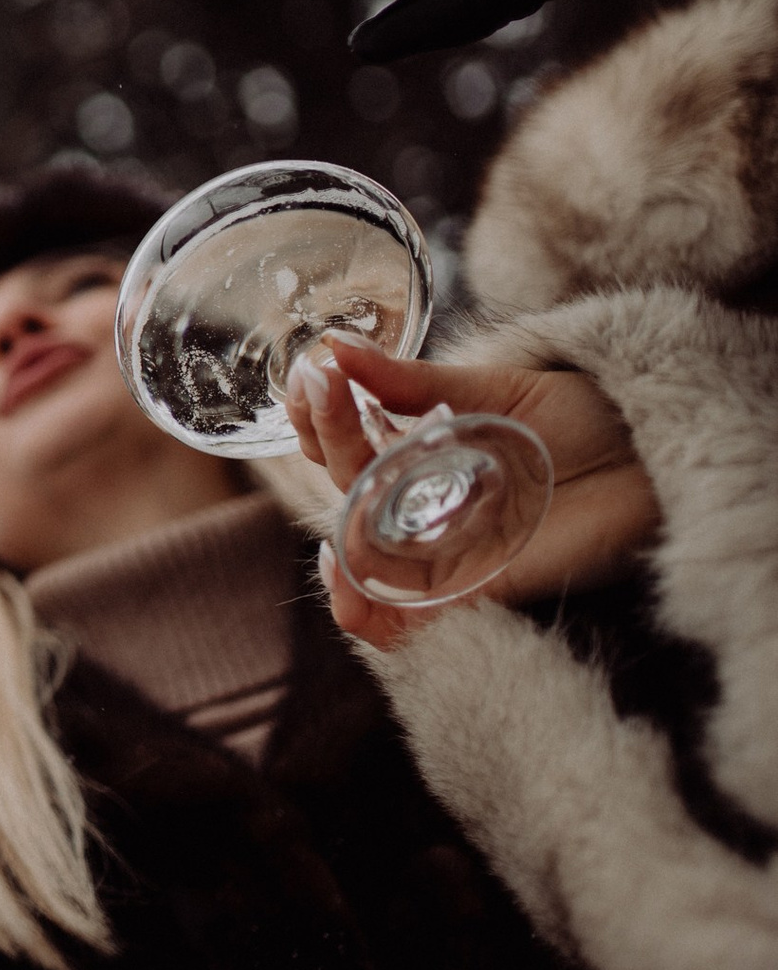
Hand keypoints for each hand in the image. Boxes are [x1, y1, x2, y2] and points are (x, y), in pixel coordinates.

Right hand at [283, 332, 658, 647]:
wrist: (656, 457)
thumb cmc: (583, 420)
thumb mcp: (491, 388)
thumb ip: (415, 381)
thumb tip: (338, 348)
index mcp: (417, 456)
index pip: (343, 444)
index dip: (317, 414)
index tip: (313, 372)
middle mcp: (421, 506)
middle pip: (349, 486)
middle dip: (328, 434)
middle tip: (327, 387)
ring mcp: (444, 550)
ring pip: (362, 553)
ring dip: (331, 518)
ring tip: (320, 454)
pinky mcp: (477, 592)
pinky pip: (405, 621)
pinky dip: (365, 611)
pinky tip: (344, 572)